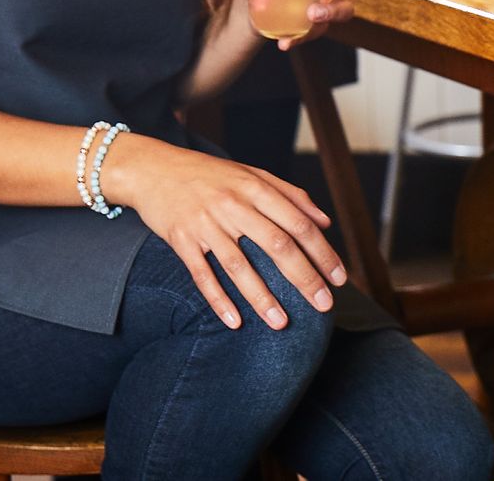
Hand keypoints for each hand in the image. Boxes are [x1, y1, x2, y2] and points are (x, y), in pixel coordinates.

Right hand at [101, 135, 347, 329]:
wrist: (153, 169)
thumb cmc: (209, 174)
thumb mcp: (251, 174)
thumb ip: (290, 195)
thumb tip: (325, 223)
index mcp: (254, 187)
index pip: (298, 223)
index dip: (322, 252)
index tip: (340, 279)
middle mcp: (232, 204)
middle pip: (276, 245)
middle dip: (304, 278)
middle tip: (324, 306)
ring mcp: (206, 223)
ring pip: (239, 265)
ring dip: (262, 297)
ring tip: (282, 324)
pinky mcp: (181, 239)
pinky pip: (202, 275)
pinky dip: (218, 300)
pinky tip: (235, 323)